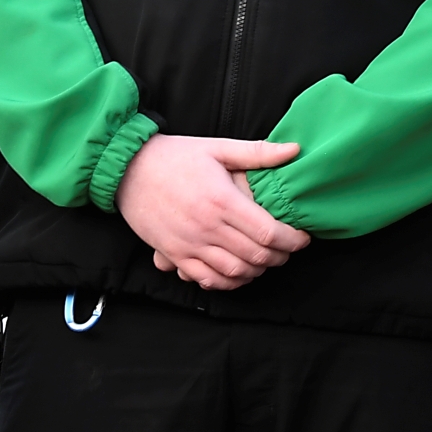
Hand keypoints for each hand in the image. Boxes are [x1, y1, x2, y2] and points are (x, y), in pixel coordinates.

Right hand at [117, 136, 310, 290]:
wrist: (128, 170)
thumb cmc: (175, 156)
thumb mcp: (217, 148)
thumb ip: (257, 152)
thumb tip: (294, 149)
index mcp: (222, 200)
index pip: (269, 233)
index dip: (293, 240)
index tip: (303, 238)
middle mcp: (208, 227)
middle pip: (256, 256)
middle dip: (281, 257)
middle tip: (289, 249)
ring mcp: (190, 245)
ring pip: (235, 273)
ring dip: (257, 271)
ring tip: (267, 260)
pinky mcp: (175, 255)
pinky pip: (207, 280)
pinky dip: (228, 282)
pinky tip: (238, 272)